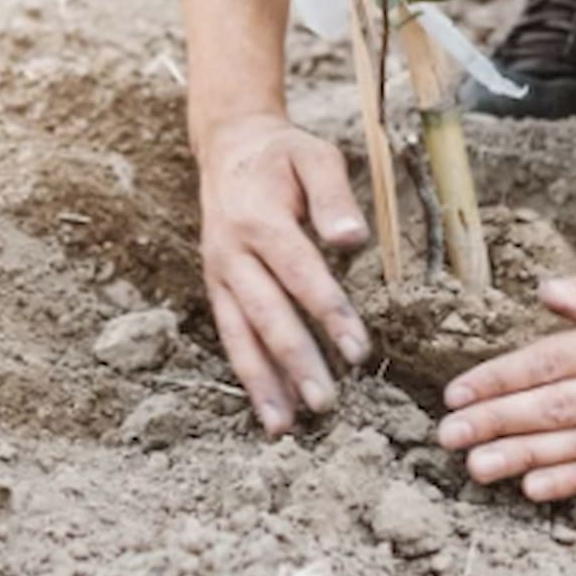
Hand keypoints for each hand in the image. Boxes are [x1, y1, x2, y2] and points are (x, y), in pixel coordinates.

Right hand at [196, 113, 371, 435]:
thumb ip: (333, 196)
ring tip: (285, 427)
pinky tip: (270, 408)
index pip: (299, 273)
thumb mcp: (314, 156)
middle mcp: (232, 252)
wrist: (228, 148)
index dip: (328, 312)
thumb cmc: (282, 156)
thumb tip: (352, 239)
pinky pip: (232, 336)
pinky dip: (249, 374)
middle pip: (266, 313)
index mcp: (259, 219)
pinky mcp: (216, 289)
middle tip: (326, 402)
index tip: (359, 350)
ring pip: (240, 335)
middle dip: (295, 360)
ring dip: (263, 382)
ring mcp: (219, 274)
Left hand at [437, 248, 575, 499]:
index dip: (500, 379)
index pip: (552, 362)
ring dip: (525, 458)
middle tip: (448, 437)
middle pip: (558, 409)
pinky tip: (534, 488)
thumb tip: (543, 294)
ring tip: (477, 468)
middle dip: (497, 423)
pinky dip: (575, 483)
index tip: (456, 392)